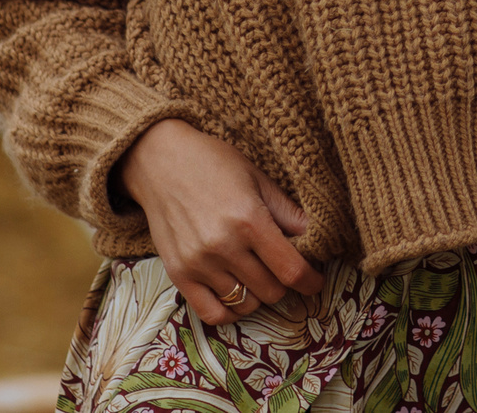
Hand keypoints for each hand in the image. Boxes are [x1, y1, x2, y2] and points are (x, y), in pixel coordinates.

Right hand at [118, 119, 324, 324]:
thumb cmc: (213, 164)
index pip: (291, 269)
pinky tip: (237, 294)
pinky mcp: (178, 275)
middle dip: (284, 283)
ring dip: (259, 295)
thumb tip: (315, 237)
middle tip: (282, 268)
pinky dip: (230, 311)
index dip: (311, 282)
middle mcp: (223, 247)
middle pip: (271, 290)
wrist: (160, 162)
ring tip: (259, 275)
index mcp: (249, 220)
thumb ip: (287, 212)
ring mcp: (198, 264)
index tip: (316, 282)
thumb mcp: (258, 179)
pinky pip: (211, 314)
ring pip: (245, 303)